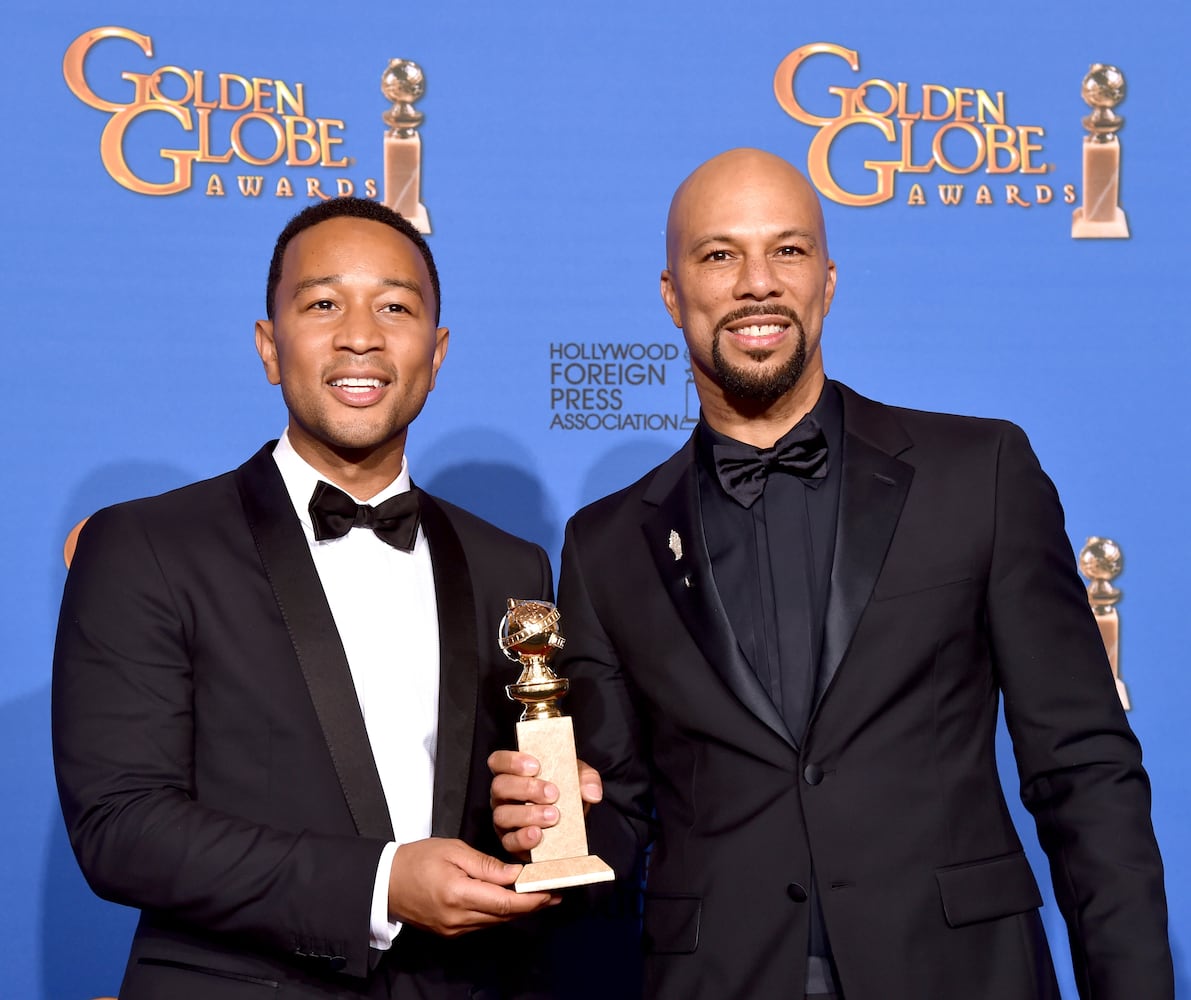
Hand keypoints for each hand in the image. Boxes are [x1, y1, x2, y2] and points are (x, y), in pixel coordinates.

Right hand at [387, 837, 556, 935]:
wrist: (385, 882)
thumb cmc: (417, 860)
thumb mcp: (454, 851)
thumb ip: (487, 865)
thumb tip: (516, 872)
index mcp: (459, 894)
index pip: (506, 901)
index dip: (533, 898)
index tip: (552, 889)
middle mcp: (458, 918)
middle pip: (505, 915)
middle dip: (532, 904)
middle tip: (555, 891)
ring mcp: (454, 929)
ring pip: (496, 921)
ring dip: (518, 909)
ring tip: (539, 894)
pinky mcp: (451, 932)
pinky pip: (483, 923)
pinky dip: (500, 912)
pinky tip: (511, 900)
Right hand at [488, 750, 602, 857]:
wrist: (570, 824)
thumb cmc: (565, 793)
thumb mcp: (577, 778)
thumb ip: (586, 778)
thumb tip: (592, 792)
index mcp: (514, 773)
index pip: (499, 761)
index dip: (511, 761)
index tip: (535, 766)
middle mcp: (503, 794)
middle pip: (500, 786)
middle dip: (526, 789)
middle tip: (553, 793)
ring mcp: (504, 818)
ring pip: (502, 814)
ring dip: (528, 814)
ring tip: (552, 815)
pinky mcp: (509, 841)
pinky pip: (508, 841)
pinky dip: (523, 838)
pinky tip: (538, 835)